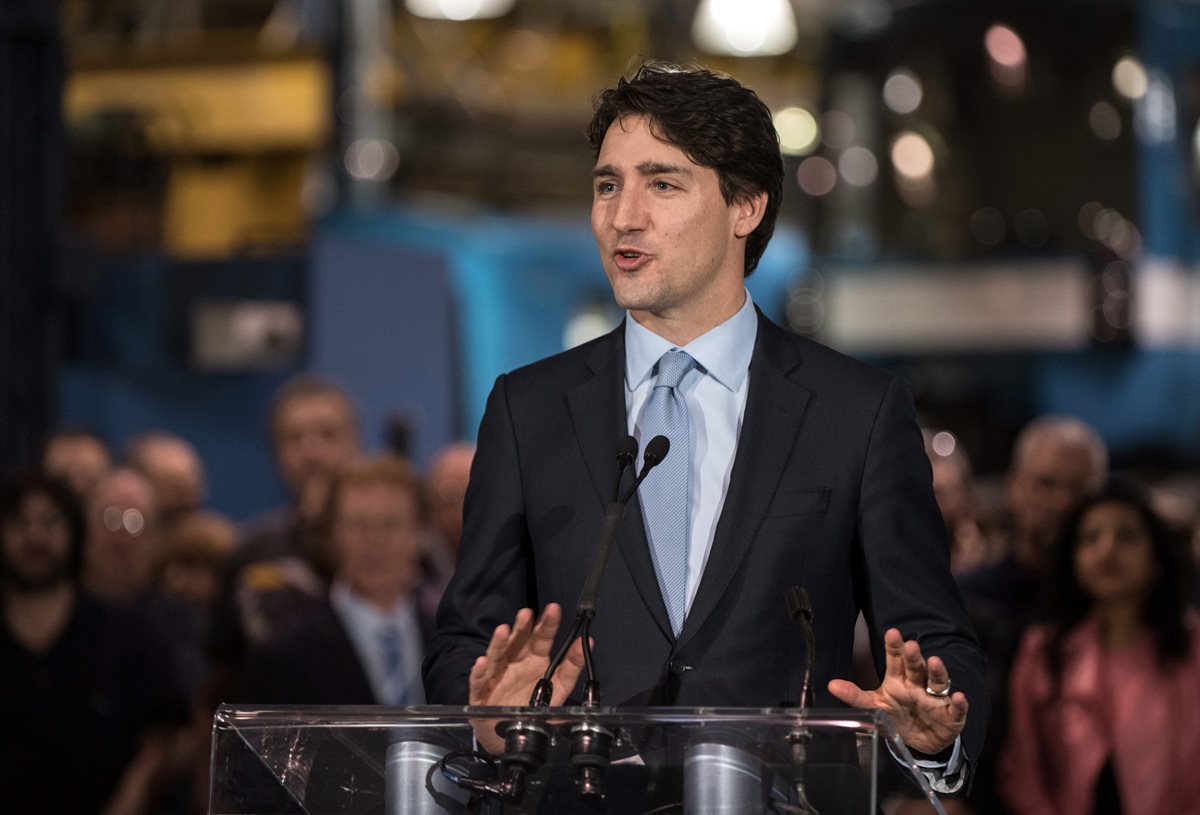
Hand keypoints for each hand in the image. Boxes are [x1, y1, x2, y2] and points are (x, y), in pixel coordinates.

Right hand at [468, 603, 584, 707]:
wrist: (510, 734)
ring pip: (497, 656)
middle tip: (527, 613)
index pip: (542, 638)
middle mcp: (515, 663)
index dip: (547, 624)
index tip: (553, 609)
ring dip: (499, 643)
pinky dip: (479, 672)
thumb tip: (587, 642)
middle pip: (517, 642)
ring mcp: (497, 676)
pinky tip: (482, 662)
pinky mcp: (481, 693)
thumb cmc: (533, 706)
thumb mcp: (558, 687)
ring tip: (504, 631)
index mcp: (535, 660)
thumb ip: (572, 666)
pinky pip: (479, 681)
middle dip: (522, 627)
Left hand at [827, 628, 967, 754]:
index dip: (894, 647)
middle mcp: (918, 684)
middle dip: (914, 656)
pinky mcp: (951, 716)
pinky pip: (957, 708)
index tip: (892, 633)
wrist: (919, 740)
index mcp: (899, 679)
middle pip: (916, 667)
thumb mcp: (875, 705)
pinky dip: (959, 703)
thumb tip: (831, 685)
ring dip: (938, 672)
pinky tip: (960, 696)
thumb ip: (855, 696)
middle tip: (911, 645)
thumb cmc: (897, 714)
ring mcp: (936, 699)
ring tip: (935, 662)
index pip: (896, 659)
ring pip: (938, 682)